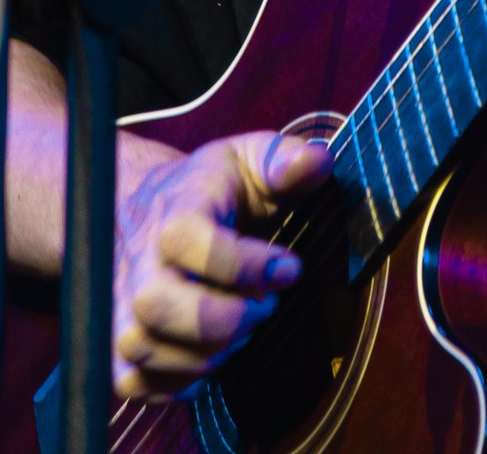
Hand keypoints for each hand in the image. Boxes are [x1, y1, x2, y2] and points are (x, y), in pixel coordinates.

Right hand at [112, 128, 330, 402]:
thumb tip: (318, 161)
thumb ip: (284, 159)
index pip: (188, 240)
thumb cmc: (211, 186)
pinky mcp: (115, 341)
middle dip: (225, 318)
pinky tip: (213, 354)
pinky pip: (131, 381)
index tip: (289, 269)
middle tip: (266, 307)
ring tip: (244, 330)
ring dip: (206, 352)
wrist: (151, 205)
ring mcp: (120, 304)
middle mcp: (137, 260)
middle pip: (157, 303)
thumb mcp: (251, 158)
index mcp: (174, 209)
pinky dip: (177, 381)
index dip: (244, 264)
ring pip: (141, 347)